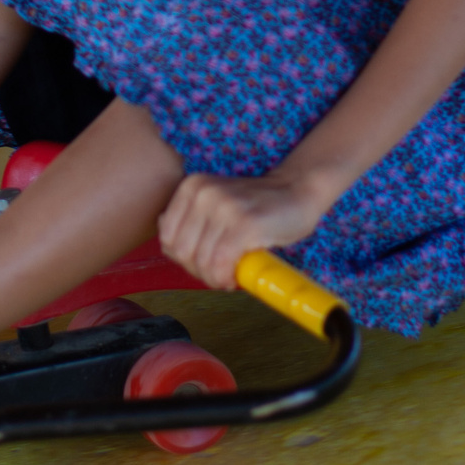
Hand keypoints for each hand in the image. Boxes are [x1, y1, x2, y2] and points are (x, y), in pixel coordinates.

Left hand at [157, 170, 333, 290]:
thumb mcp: (214, 206)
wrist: (298, 191)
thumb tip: (167, 243)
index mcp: (191, 186)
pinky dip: (226, 277)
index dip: (186, 260)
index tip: (207, 263)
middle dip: (200, 271)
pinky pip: (221, 264)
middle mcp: (203, 192)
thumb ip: (190, 221)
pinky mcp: (244, 223)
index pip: (168, 238)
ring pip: (201, 262)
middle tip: (222, 271)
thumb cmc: (257, 207)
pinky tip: (236, 276)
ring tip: (232, 272)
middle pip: (182, 253)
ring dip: (216, 277)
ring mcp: (224, 206)